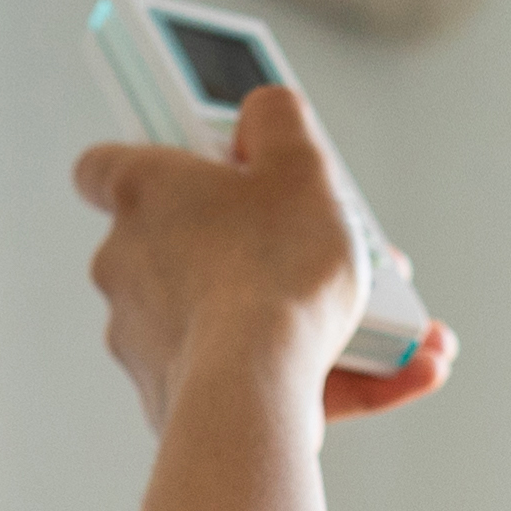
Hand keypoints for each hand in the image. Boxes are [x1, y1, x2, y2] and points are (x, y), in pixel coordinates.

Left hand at [74, 85, 456, 432]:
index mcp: (140, 196)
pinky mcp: (174, 399)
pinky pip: (255, 376)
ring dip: (305, 315)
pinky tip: (404, 366)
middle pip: (190, 243)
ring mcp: (143, 336)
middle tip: (329, 245)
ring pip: (232, 315)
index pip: (105, 166)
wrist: (254, 390)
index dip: (150, 161)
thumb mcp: (298, 164)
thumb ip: (278, 119)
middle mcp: (125, 264)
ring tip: (391, 320)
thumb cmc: (273, 270)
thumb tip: (263, 112)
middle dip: (265, 245)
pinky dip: (320, 374)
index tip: (196, 166)